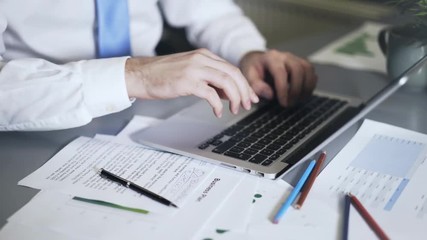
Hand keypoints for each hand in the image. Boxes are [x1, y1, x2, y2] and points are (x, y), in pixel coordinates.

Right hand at [125, 49, 258, 117]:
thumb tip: (228, 93)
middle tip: (247, 105)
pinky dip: (218, 104)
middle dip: (244, 91)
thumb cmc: (163, 75)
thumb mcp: (190, 72)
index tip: (250, 96)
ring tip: (235, 109)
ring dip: (235, 97)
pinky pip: (210, 94)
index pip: (232, 68)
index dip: (244, 84)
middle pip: (233, 73)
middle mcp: (201, 59)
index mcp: (204, 55)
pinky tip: (218, 112)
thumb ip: (209, 79)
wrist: (141, 75)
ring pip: (226, 81)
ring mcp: (194, 69)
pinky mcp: (187, 82)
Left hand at [239, 50, 316, 105]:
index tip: (283, 103)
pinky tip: (302, 95)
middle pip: (298, 70)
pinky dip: (310, 85)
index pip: (281, 72)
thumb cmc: (253, 69)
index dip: (283, 89)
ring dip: (306, 88)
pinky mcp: (302, 64)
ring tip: (297, 100)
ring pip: (308, 70)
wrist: (258, 61)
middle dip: (296, 90)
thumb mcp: (248, 77)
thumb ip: (256, 86)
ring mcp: (295, 59)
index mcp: (271, 58)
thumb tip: (270, 95)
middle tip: (289, 104)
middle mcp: (285, 56)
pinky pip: (312, 73)